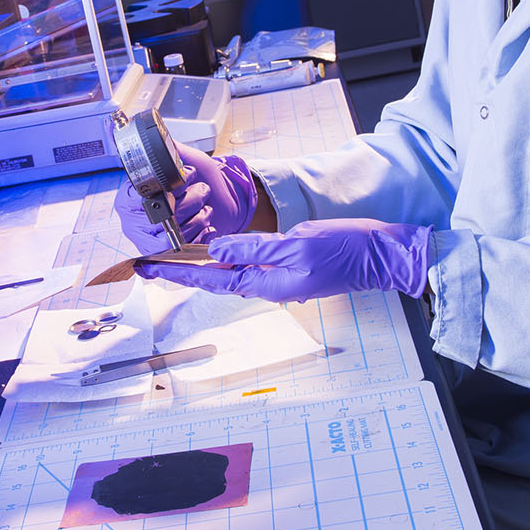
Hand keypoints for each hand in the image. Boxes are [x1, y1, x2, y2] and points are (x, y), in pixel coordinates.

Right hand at [113, 148, 258, 253]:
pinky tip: (206, 225)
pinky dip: (201, 235)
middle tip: (201, 191)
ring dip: (197, 218)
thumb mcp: (188, 159)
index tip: (183, 184)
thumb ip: (172, 150)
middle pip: (159, 218)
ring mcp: (151, 242)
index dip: (167, 192)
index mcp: (129, 197)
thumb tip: (160, 138)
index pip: (140, 198)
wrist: (227, 202)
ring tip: (205, 209)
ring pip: (173, 236)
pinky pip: (185, 250)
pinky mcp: (170, 256)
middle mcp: (135, 222)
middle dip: (188, 203)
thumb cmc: (205, 181)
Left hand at [136, 219, 430, 301]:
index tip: (149, 268)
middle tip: (150, 264)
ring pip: (232, 273)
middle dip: (182, 271)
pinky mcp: (290, 268)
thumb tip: (216, 251)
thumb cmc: (343, 250)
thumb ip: (255, 249)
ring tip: (174, 258)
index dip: (177, 273)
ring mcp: (280, 279)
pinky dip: (229, 259)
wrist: (380, 256)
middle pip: (216, 279)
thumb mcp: (296, 244)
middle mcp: (268, 286)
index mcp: (266, 283)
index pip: (211, 279)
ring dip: (202, 266)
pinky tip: (219, 252)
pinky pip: (251, 266)